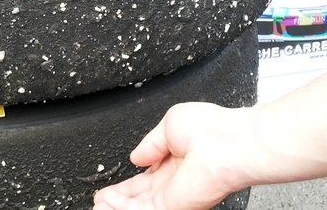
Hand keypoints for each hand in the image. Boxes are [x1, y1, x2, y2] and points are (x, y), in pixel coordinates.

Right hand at [93, 102, 255, 209]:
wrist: (227, 143)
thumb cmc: (211, 129)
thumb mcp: (170, 125)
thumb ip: (150, 144)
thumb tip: (136, 156)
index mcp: (177, 161)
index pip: (146, 180)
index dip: (126, 186)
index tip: (110, 189)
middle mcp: (176, 182)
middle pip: (139, 198)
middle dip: (117, 201)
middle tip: (100, 201)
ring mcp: (175, 197)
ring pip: (138, 208)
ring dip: (116, 207)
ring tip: (98, 206)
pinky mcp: (173, 206)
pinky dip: (122, 208)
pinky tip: (108, 203)